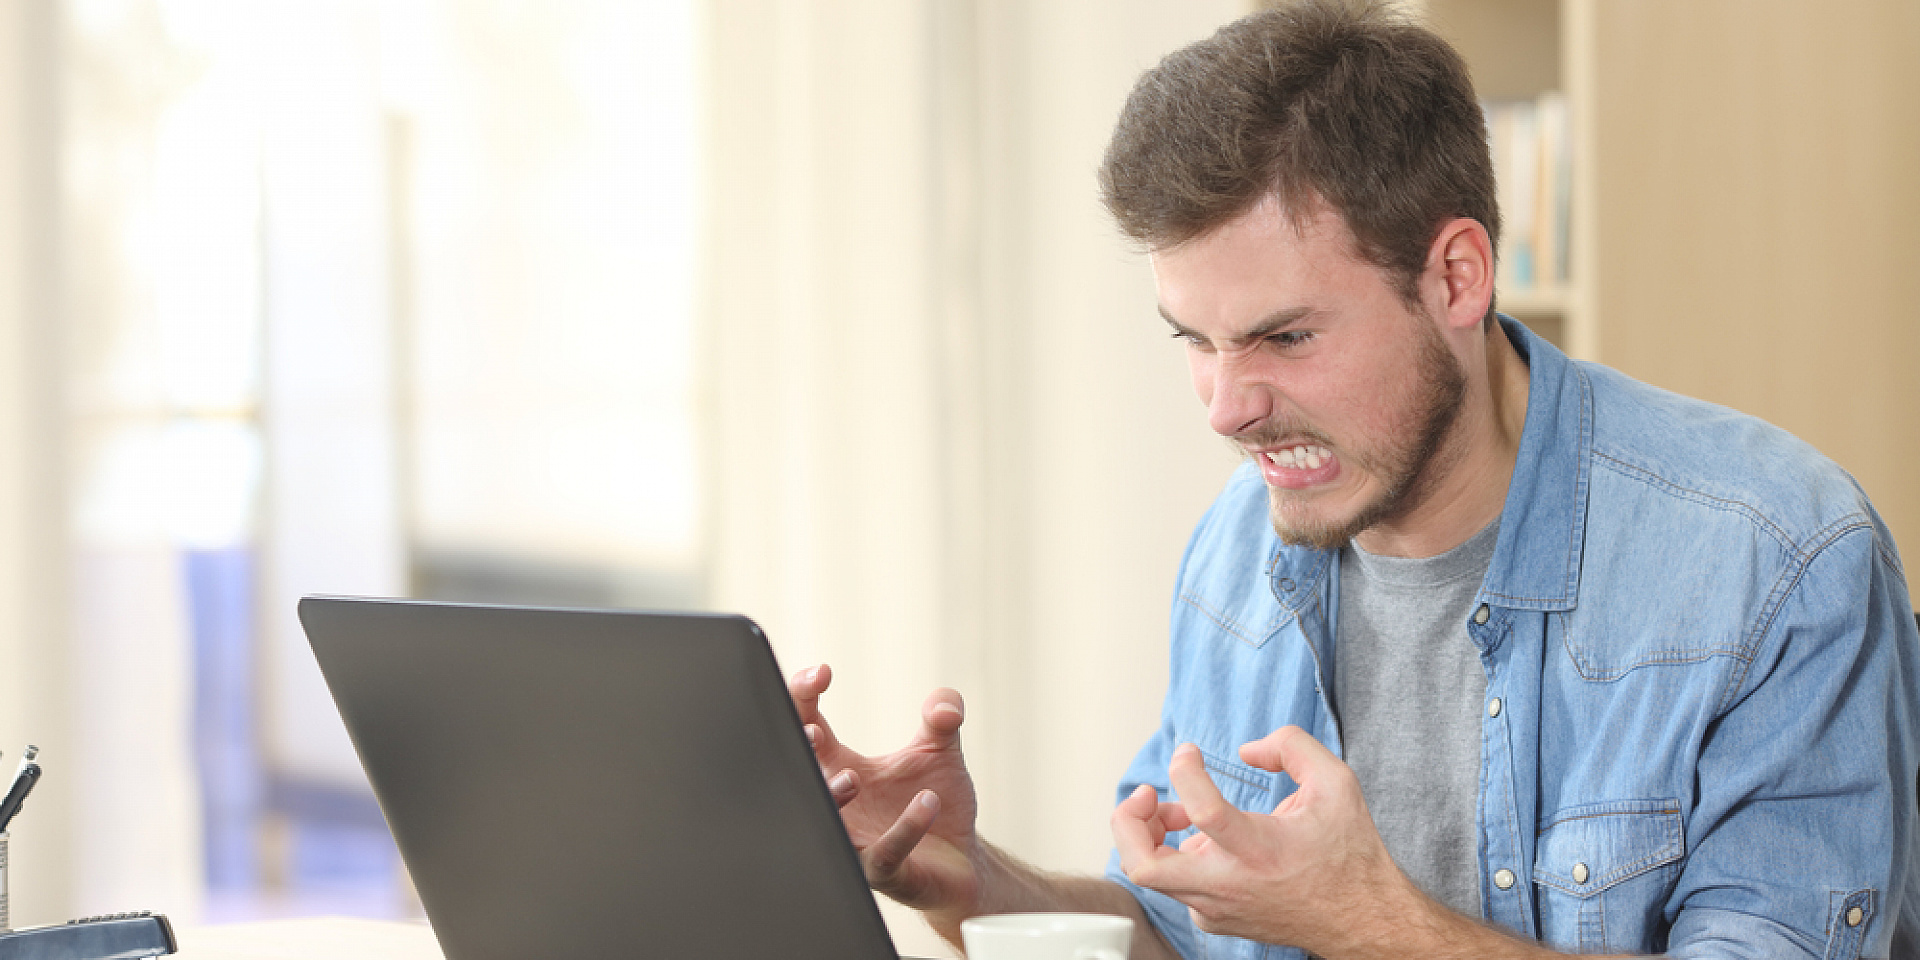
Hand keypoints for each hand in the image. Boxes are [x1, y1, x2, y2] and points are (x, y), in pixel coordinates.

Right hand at [790, 664, 982, 911]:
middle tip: (811, 731)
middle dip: (798, 752)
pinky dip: (904, 828)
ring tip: (855, 778)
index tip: (823, 673)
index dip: (802, 696)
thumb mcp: (939, 750)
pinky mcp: (885, 871)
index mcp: (840, 765)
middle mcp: (841, 802)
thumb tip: (945, 702)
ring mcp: (857, 840)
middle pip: (799, 771)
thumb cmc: (935, 802)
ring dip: (834, 797)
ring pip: (828, 821)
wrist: (960, 859)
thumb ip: (942, 718)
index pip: (804, 725)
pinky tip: (927, 803)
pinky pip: (884, 853)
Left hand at [1111, 727, 1421, 954]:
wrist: (1359, 919)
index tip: (1188, 752)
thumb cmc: (1346, 855)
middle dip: (1128, 822)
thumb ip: (1291, 746)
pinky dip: (1174, 857)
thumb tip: (1247, 750)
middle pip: (1144, 867)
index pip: (1203, 812)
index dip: (1185, 772)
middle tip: (1147, 795)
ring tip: (1178, 812)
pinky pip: (1175, 886)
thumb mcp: (1336, 783)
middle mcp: (1230, 886)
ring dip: (1152, 834)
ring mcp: (1216, 908)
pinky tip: (1202, 842)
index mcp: (1260, 851)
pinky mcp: (1213, 919)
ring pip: (1153, 875)